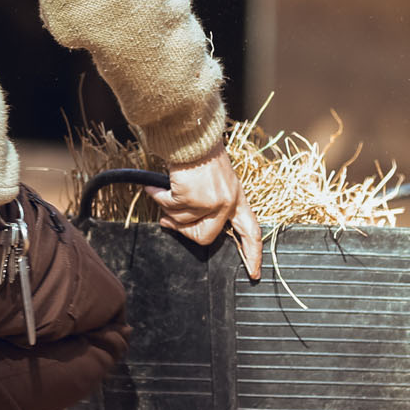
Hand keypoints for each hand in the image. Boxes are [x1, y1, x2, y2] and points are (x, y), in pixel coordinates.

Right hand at [150, 147, 262, 280]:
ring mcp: (209, 201)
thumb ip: (210, 205)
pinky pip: (169, 207)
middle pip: (205, 237)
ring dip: (168, 207)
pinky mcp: (191, 197)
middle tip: (170, 221)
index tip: (253, 273)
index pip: (251, 232)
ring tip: (165, 190)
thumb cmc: (202, 155)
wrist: (192, 137)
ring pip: (182, 222)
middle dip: (184, 231)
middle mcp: (227, 203)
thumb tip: (181, 226)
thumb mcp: (219, 182)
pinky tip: (156, 187)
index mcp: (237, 199)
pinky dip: (159, 196)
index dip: (252, 254)